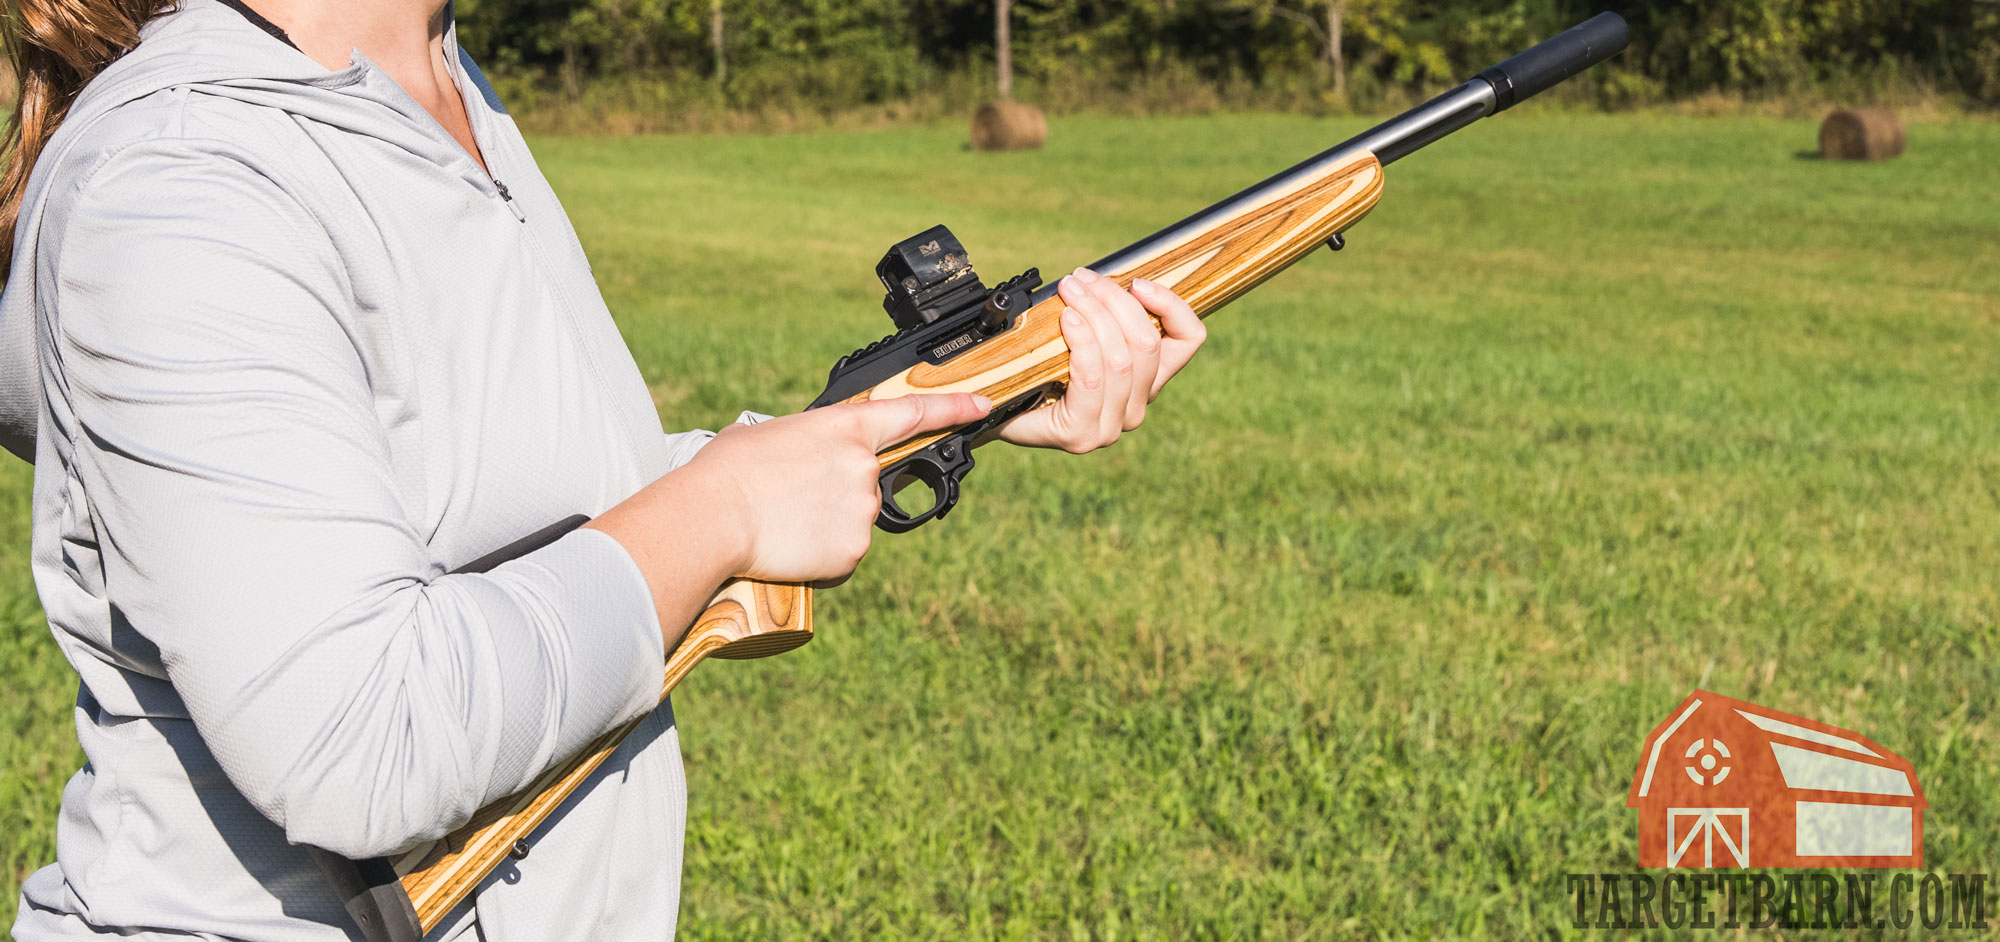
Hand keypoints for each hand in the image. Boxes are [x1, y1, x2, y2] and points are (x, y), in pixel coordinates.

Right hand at [674, 393, 991, 582]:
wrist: (713, 518)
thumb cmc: (727, 472)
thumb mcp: (766, 435)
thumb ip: (801, 440)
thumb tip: (795, 457)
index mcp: (846, 427)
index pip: (914, 413)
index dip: (954, 409)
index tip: (982, 407)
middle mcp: (865, 466)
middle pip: (871, 483)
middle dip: (839, 493)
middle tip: (794, 499)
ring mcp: (864, 510)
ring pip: (855, 522)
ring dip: (827, 526)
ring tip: (783, 524)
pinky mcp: (854, 551)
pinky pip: (844, 557)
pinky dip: (821, 558)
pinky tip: (790, 549)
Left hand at [996, 268, 1205, 452]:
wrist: (997, 410)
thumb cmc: (1038, 368)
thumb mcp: (1082, 333)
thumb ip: (1106, 316)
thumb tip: (1107, 277)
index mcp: (1149, 379)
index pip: (1189, 338)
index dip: (1172, 304)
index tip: (1138, 281)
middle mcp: (1138, 405)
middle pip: (1147, 341)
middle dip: (1113, 300)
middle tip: (1080, 280)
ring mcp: (1113, 425)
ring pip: (1121, 358)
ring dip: (1094, 314)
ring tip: (1069, 291)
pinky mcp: (1083, 433)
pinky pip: (1092, 378)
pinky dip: (1082, 343)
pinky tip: (1067, 322)